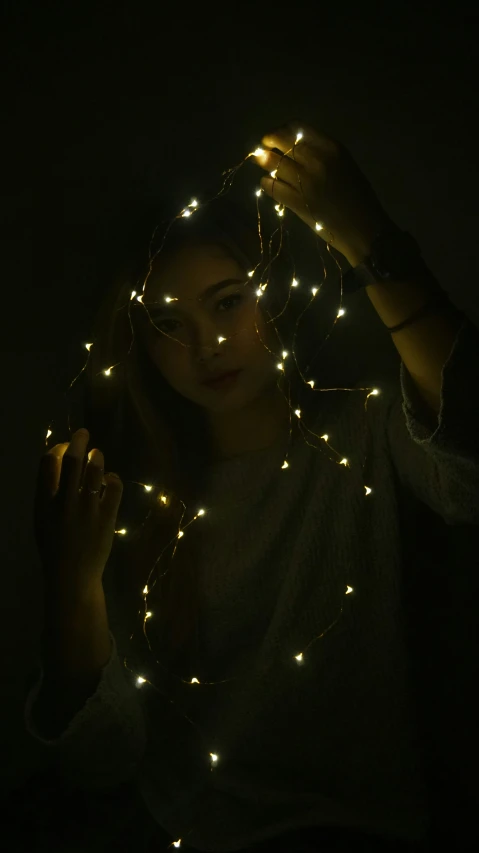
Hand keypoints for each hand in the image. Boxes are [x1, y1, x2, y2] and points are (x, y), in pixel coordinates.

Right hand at [34, 428, 122, 593]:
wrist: (71, 576)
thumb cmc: (54, 547)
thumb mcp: (41, 519)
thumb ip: (47, 494)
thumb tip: (56, 465)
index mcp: (44, 502)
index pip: (48, 462)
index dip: (57, 448)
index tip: (64, 446)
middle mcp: (64, 502)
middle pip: (72, 459)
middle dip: (79, 441)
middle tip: (84, 434)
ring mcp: (87, 509)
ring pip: (95, 469)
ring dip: (97, 457)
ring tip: (97, 455)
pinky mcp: (106, 517)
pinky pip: (113, 487)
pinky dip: (112, 479)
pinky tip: (110, 480)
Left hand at [254, 120, 394, 266]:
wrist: (364, 229)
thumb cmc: (358, 197)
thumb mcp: (345, 165)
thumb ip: (322, 153)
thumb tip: (293, 147)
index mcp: (332, 148)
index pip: (297, 128)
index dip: (281, 130)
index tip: (276, 137)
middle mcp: (317, 161)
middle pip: (280, 141)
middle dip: (267, 143)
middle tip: (263, 149)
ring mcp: (305, 182)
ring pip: (273, 163)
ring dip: (264, 162)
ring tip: (263, 164)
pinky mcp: (296, 202)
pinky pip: (271, 186)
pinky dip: (266, 183)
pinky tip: (268, 184)